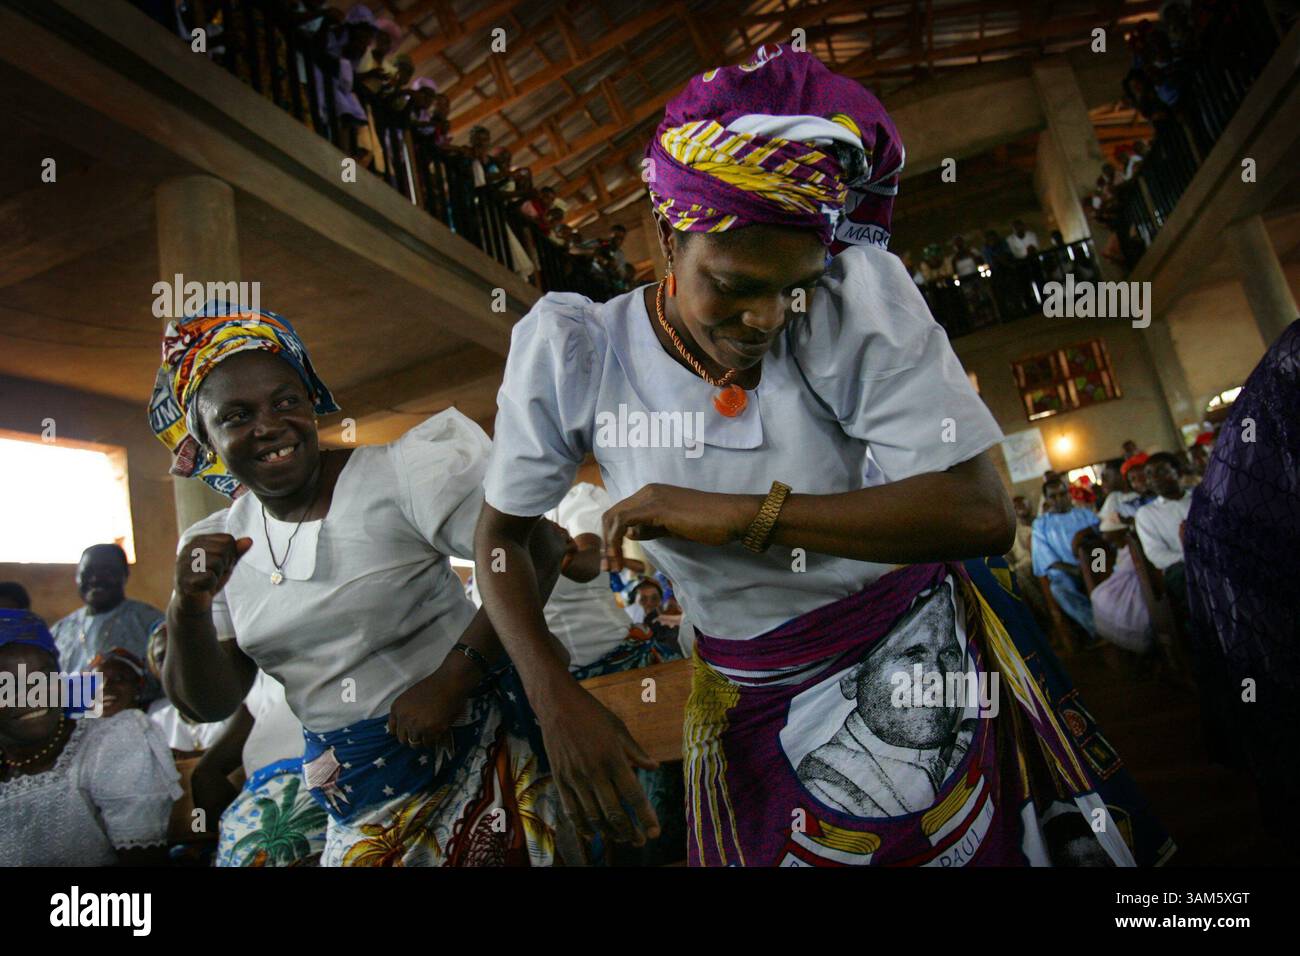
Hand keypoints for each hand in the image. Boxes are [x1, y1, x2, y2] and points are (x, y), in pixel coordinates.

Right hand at [175, 534, 252, 611]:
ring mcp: (184, 563)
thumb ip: (237, 552)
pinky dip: (212, 584)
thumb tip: (249, 540)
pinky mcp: (183, 578)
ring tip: (208, 579)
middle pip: (223, 550)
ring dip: (218, 575)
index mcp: (199, 540)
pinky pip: (210, 577)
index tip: (220, 564)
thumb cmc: (210, 578)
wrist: (195, 602)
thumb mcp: (227, 563)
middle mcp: (189, 548)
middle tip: (214, 573)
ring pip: (217, 562)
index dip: (230, 555)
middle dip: (225, 565)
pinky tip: (203, 587)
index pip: (228, 540)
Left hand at [387, 658, 478, 748]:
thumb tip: (406, 729)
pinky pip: (429, 743)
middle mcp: (404, 718)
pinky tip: (438, 732)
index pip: (393, 730)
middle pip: (403, 740)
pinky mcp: (431, 730)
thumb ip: (405, 712)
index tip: (410, 732)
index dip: (403, 732)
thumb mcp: (410, 697)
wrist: (450, 681)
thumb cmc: (433, 686)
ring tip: (431, 734)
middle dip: (412, 738)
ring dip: (423, 741)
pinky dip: (434, 741)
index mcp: (397, 708)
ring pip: (415, 744)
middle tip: (422, 734)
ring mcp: (417, 725)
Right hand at [538, 680, 659, 845]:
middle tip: (640, 840)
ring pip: (593, 816)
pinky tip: (592, 833)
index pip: (633, 795)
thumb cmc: (592, 714)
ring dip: (609, 832)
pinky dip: (583, 825)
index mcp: (613, 757)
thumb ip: (637, 751)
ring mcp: (575, 777)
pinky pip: (571, 810)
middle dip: (629, 831)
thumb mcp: (619, 728)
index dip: (645, 816)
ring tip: (622, 838)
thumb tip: (655, 767)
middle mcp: (594, 771)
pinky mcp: (560, 779)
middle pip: (614, 812)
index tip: (655, 831)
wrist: (557, 704)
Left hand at [601, 484, 756, 571]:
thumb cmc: (708, 523)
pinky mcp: (655, 507)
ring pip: (613, 518)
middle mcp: (647, 491)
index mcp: (651, 494)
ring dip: (609, 545)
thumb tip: (629, 533)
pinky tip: (621, 557)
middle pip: (611, 515)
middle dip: (606, 543)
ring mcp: (650, 497)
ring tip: (614, 568)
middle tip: (609, 568)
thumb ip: (651, 528)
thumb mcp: (672, 527)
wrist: (730, 517)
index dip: (611, 538)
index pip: (620, 514)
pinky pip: (623, 521)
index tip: (614, 561)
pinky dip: (616, 541)